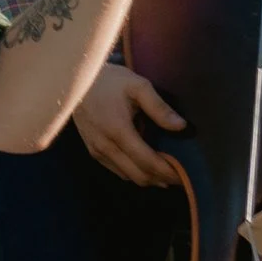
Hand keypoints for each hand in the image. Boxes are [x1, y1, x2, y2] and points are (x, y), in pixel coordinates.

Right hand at [73, 61, 183, 187]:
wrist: (77, 81)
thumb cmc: (110, 81)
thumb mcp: (138, 86)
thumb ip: (159, 107)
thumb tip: (181, 126)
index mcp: (118, 130)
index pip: (147, 161)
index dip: (167, 171)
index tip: (185, 175)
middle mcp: (105, 146)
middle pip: (139, 175)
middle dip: (161, 179)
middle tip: (180, 178)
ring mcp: (97, 150)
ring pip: (128, 177)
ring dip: (149, 178)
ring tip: (166, 173)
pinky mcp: (92, 151)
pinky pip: (117, 170)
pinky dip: (134, 173)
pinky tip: (146, 166)